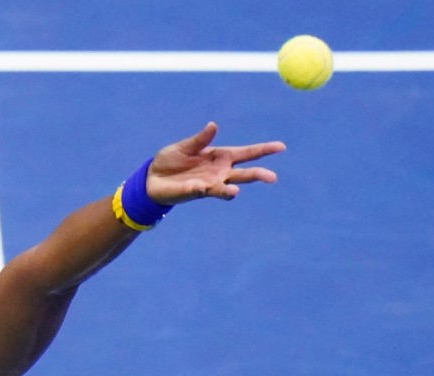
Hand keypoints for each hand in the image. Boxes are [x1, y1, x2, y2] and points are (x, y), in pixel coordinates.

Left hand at [147, 122, 284, 203]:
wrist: (152, 178)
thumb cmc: (171, 160)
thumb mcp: (185, 146)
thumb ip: (200, 139)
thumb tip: (213, 125)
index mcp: (221, 156)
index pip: (247, 153)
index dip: (264, 149)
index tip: (281, 146)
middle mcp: (220, 172)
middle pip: (244, 173)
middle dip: (258, 175)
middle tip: (272, 177)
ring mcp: (210, 183)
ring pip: (227, 187)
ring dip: (231, 188)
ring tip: (235, 189)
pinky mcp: (196, 192)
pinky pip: (202, 191)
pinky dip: (202, 188)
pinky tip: (202, 186)